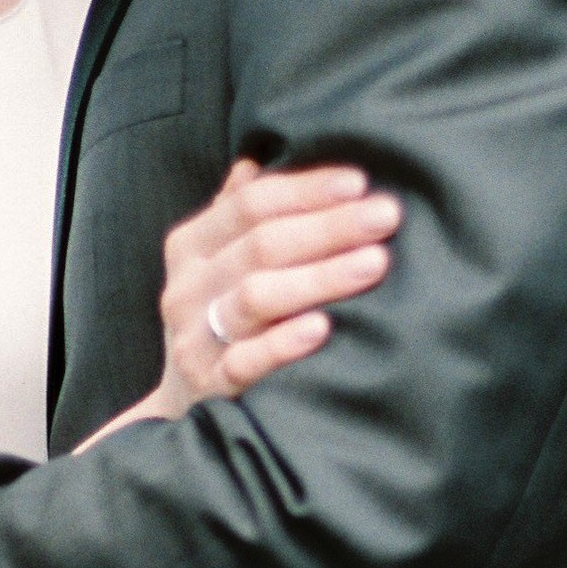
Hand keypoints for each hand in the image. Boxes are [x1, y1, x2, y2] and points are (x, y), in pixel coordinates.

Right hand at [80, 163, 400, 446]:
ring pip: (256, 297)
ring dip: (320, 277)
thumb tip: (257, 161)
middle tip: (385, 216)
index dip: (306, 190)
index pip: (250, 205)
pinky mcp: (210, 386)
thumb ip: (236, 215)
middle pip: (261, 246)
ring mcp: (195, 338)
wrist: (181, 406)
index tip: (359, 182)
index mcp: (192, 247)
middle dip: (329, 227)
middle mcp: (188, 288)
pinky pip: (246, 362)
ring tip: (375, 262)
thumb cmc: (218, 320)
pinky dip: (284, 344)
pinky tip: (324, 328)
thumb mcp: (216, 264)